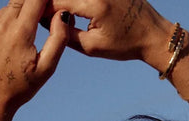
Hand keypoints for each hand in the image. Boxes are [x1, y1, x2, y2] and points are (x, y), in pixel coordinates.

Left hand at [0, 0, 70, 120]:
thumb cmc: (19, 89)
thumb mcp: (46, 69)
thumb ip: (58, 39)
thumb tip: (61, 15)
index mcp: (21, 32)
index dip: (44, 1)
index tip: (48, 9)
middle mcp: (1, 25)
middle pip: (20, 0)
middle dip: (30, 7)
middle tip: (34, 26)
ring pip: (5, 11)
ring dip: (14, 20)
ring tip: (16, 46)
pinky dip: (0, 29)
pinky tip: (2, 50)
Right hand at [52, 0, 171, 64]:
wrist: (153, 34)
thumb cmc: (125, 44)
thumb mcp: (93, 47)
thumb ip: (67, 35)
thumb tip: (47, 22)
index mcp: (94, 3)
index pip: (58, 0)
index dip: (43, 9)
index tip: (35, 17)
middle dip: (51, 1)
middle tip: (43, 13)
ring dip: (64, 0)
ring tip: (58, 11)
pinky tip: (72, 7)